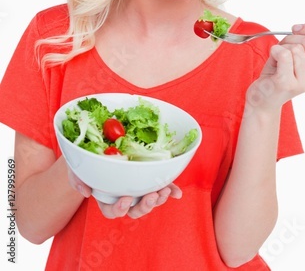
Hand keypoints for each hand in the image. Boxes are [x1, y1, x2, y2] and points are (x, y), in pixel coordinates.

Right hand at [66, 168, 181, 218]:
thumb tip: (86, 192)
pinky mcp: (152, 179)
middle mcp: (124, 197)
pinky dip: (172, 190)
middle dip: (145, 207)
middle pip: (135, 211)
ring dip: (159, 199)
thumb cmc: (86, 160)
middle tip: (151, 196)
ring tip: (164, 191)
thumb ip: (77, 180)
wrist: (100, 144)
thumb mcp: (76, 168)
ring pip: (150, 202)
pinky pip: (163, 187)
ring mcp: (139, 189)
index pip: (112, 212)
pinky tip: (177, 193)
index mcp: (107, 198)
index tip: (126, 198)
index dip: (120, 209)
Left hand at [246, 16, 304, 109]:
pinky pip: (284, 55)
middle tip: (283, 48)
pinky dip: (275, 51)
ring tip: (278, 59)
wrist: (263, 96)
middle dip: (292, 39)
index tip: (298, 29)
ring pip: (296, 48)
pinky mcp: (288, 83)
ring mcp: (304, 82)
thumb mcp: (295, 49)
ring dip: (282, 47)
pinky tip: (273, 60)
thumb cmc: (279, 72)